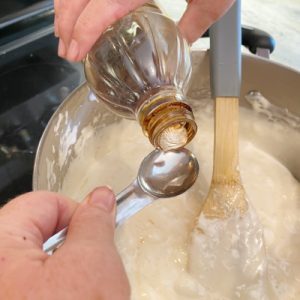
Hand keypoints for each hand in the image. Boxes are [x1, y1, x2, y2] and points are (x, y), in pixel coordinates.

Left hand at [0, 187, 129, 299]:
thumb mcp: (92, 262)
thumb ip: (95, 222)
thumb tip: (100, 197)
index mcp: (0, 245)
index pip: (43, 202)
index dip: (78, 213)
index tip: (97, 231)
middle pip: (42, 234)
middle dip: (75, 247)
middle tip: (91, 272)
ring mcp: (5, 287)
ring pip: (44, 262)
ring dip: (70, 272)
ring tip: (84, 294)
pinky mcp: (13, 297)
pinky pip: (38, 284)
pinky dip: (61, 289)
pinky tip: (75, 299)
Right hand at [55, 0, 233, 60]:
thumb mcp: (212, 0)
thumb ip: (192, 25)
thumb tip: (182, 44)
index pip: (104, 7)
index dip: (84, 32)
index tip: (74, 52)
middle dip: (67, 22)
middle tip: (65, 48)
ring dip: (66, 5)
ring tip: (63, 28)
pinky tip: (75, 2)